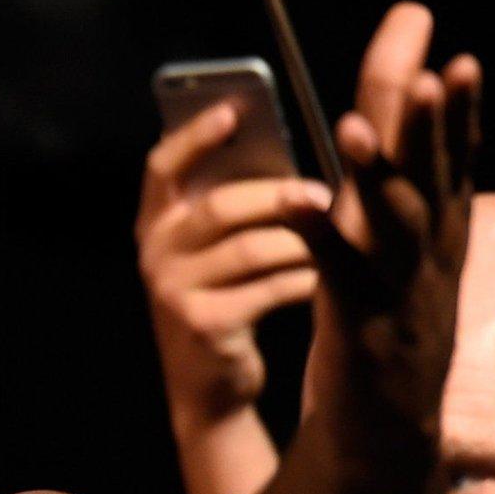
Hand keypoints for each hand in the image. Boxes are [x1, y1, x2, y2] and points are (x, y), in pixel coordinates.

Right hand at [137, 105, 329, 424]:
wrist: (211, 382)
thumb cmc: (229, 295)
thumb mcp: (217, 244)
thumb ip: (233, 196)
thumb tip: (280, 140)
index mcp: (157, 222)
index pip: (163, 165)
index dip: (195, 136)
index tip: (234, 110)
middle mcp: (155, 253)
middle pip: (220, 205)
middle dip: (278, 194)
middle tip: (326, 193)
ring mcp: (173, 291)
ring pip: (250, 247)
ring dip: (301, 239)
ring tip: (339, 235)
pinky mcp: (202, 325)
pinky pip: (265, 289)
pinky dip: (303, 279)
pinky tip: (328, 278)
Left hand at [291, 3, 482, 434]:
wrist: (384, 429)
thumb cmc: (387, 323)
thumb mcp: (398, 250)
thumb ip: (394, 188)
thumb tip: (400, 121)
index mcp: (441, 234)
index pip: (455, 163)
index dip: (459, 115)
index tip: (460, 61)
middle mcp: (430, 257)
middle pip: (432, 181)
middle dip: (432, 128)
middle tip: (434, 74)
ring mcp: (399, 293)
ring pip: (393, 225)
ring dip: (374, 173)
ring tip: (351, 126)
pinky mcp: (359, 328)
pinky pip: (339, 276)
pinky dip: (318, 237)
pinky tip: (296, 203)